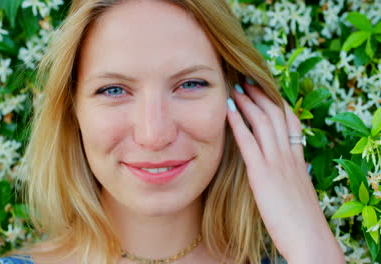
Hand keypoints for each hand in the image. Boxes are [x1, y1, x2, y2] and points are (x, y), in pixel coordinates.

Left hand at [225, 80, 344, 263]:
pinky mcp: (263, 174)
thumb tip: (279, 167)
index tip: (264, 89)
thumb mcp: (296, 190)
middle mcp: (288, 154)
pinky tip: (227, 109)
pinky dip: (238, 122)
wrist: (308, 237)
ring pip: (262, 122)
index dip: (276, 101)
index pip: (289, 120)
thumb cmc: (300, 219)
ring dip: (247, 102)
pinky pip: (249, 141)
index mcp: (297, 157)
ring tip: (234, 87)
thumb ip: (287, 174)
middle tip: (245, 80)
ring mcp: (277, 162)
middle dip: (260, 94)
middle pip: (275, 114)